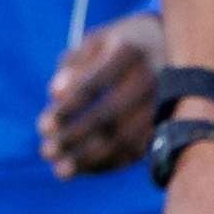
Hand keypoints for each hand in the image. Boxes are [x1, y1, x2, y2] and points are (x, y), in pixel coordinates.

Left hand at [38, 10, 164, 177]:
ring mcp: (166, 103)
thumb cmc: (119, 44)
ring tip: (60, 171)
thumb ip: (73, 64)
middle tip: (45, 153)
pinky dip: (111, 163)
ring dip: (91, 159)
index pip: (94, 84)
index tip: (41, 127)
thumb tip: (54, 94)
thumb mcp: (95, 42)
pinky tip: (85, 169)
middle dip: (75, 137)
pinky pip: (140, 150)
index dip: (68, 109)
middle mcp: (154, 77)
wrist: (172, 46)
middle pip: (110, 115)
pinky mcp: (170, 124)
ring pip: (127, 139)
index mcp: (130, 51)